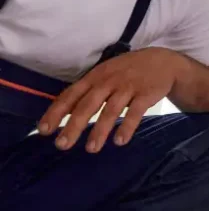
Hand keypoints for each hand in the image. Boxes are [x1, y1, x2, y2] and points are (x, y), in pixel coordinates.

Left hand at [38, 48, 183, 152]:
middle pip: (87, 105)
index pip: (71, 95)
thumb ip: (89, 91)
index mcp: (94, 77)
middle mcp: (108, 81)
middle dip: (73, 125)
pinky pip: (135, 112)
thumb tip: (66, 112)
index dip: (56, 113)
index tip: (44, 131)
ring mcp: (127, 87)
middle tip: (62, 145)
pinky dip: (127, 127)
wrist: (162, 62)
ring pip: (111, 110)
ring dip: (100, 130)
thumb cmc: (128, 71)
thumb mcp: (105, 74)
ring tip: (91, 149)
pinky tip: (120, 141)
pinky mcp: (146, 94)